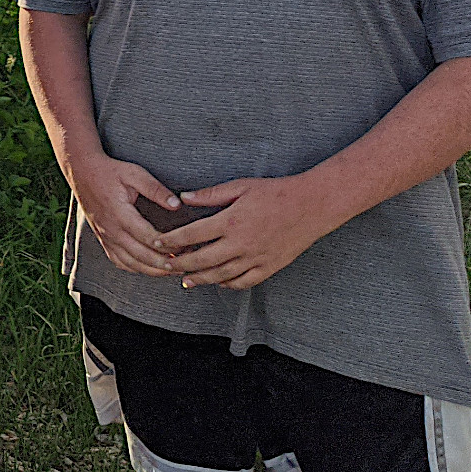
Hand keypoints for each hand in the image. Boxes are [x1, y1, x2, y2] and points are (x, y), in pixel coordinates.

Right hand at [65, 151, 181, 276]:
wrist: (81, 172)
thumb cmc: (109, 171)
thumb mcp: (134, 173)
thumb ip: (155, 189)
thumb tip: (177, 204)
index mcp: (120, 214)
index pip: (147, 236)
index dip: (167, 245)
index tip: (185, 246)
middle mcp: (111, 230)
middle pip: (140, 255)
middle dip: (164, 264)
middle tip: (185, 265)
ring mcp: (105, 236)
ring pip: (130, 263)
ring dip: (152, 270)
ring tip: (172, 270)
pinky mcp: (103, 238)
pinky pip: (118, 261)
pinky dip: (135, 268)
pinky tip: (148, 268)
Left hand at [162, 174, 344, 289]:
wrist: (313, 205)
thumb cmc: (276, 192)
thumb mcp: (241, 186)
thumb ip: (210, 194)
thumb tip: (183, 198)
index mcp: (231, 221)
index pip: (192, 234)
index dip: (171, 240)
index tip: (157, 241)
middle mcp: (242, 243)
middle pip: (202, 260)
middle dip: (180, 264)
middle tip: (164, 266)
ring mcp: (256, 258)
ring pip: (221, 275)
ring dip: (200, 279)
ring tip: (185, 281)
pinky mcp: (270, 267)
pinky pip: (245, 282)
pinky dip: (228, 285)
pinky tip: (218, 283)